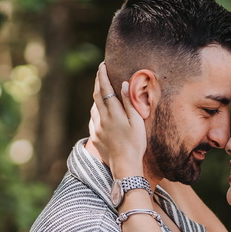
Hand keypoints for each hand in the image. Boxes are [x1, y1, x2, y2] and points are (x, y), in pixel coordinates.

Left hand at [89, 62, 146, 177]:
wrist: (124, 166)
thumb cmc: (135, 144)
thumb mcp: (137, 122)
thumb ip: (129, 102)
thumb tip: (123, 84)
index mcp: (113, 113)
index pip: (105, 89)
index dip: (103, 76)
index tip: (102, 65)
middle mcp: (102, 119)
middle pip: (97, 95)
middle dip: (98, 82)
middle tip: (100, 71)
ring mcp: (97, 128)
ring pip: (94, 107)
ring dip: (97, 96)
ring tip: (102, 90)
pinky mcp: (95, 137)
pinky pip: (93, 120)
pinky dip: (96, 111)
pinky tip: (99, 111)